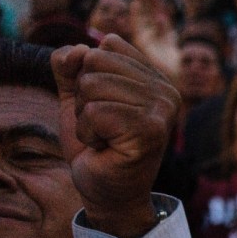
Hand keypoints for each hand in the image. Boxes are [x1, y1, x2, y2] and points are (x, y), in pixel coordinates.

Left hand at [51, 35, 179, 237]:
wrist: (105, 192)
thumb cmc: (95, 146)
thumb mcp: (76, 96)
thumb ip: (70, 65)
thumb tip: (79, 51)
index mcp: (155, 78)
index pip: (107, 46)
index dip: (88, 75)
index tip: (105, 108)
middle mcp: (166, 91)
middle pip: (96, 61)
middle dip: (84, 97)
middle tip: (103, 127)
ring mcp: (162, 111)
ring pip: (92, 85)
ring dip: (85, 117)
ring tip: (105, 137)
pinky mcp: (150, 131)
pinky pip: (95, 112)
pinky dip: (88, 133)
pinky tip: (105, 148)